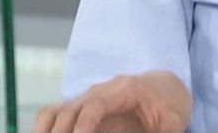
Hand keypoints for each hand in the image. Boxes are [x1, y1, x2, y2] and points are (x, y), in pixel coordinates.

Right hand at [32, 71, 191, 132]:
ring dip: (43, 130)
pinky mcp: (81, 109)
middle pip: (69, 109)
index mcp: (125, 90)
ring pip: (54, 110)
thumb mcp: (174, 124)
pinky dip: (43, 129)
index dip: (83, 125)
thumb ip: (165, 132)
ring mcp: (87, 98)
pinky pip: (54, 115)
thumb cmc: (171, 108)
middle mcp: (101, 90)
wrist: (166, 90)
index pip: (96, 104)